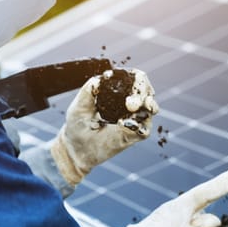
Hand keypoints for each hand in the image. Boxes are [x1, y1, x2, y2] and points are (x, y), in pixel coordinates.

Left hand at [50, 68, 157, 184]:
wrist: (76, 149)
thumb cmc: (77, 125)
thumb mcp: (80, 104)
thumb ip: (90, 89)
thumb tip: (104, 77)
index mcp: (118, 92)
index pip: (135, 79)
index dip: (136, 78)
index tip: (131, 80)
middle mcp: (129, 104)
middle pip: (147, 91)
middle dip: (142, 91)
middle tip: (131, 100)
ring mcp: (133, 120)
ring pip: (151, 108)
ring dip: (146, 104)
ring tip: (132, 106)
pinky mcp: (134, 136)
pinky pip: (144, 129)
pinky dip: (139, 125)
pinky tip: (125, 123)